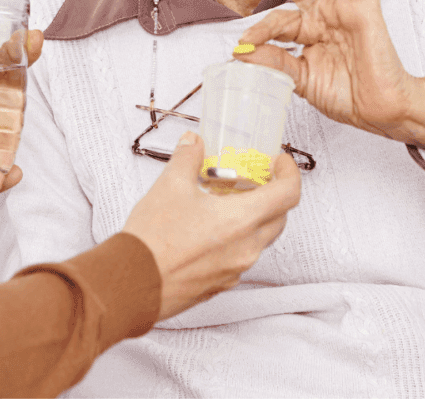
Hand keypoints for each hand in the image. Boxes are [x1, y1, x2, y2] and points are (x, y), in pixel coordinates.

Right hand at [123, 132, 299, 320]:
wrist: (134, 282)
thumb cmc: (153, 239)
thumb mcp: (169, 185)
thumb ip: (187, 158)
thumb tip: (193, 142)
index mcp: (242, 220)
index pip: (287, 195)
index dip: (289, 173)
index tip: (279, 162)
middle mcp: (247, 248)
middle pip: (279, 218)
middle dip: (272, 194)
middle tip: (253, 178)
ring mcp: (236, 269)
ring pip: (260, 238)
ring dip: (253, 217)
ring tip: (226, 201)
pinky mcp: (221, 283)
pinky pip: (241, 256)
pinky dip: (236, 237)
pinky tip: (210, 227)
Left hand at [224, 0, 424, 153]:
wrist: (379, 111)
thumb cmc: (346, 96)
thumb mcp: (299, 78)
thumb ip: (273, 61)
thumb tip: (241, 51)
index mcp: (308, 27)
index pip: (276, 15)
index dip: (258, 26)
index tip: (243, 43)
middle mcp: (325, 11)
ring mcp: (346, 6)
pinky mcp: (368, 7)